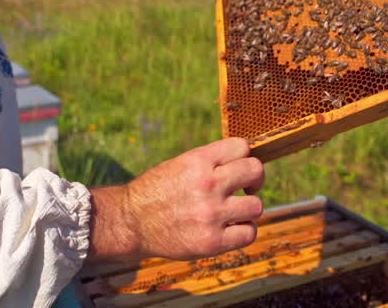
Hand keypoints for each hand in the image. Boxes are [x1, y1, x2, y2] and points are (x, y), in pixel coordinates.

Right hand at [88, 137, 264, 262]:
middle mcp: (207, 184)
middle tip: (245, 189)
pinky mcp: (212, 241)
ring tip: (234, 212)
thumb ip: (211, 162)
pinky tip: (231, 229)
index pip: (242, 146)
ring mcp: (211, 214)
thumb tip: (245, 161)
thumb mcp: (180, 164)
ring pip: (257, 205)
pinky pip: (248, 233)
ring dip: (249, 209)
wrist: (131, 221)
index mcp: (198, 160)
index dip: (243, 157)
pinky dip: (244, 231)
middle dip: (254, 179)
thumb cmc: (157, 191)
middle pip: (255, 171)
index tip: (238, 168)